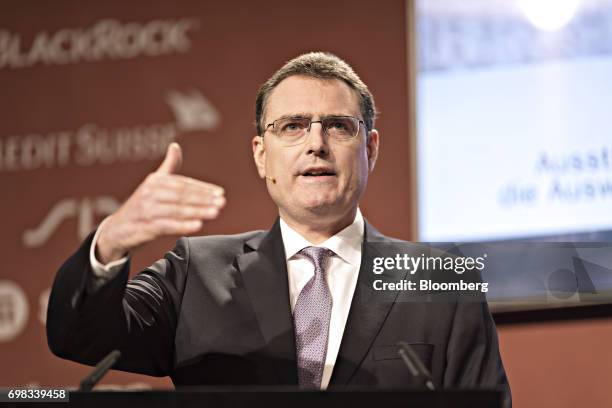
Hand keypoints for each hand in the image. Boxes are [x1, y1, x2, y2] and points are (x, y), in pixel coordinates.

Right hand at [96, 142, 225, 262]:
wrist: (118, 229)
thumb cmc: (141, 206)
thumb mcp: (153, 184)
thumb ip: (168, 167)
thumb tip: (175, 146)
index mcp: (155, 181)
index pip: (183, 184)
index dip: (203, 188)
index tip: (220, 192)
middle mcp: (150, 193)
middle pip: (182, 196)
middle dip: (204, 199)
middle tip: (221, 202)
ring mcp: (148, 210)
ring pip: (177, 210)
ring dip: (198, 211)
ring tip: (215, 212)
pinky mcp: (146, 226)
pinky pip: (168, 225)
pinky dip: (183, 225)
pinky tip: (197, 225)